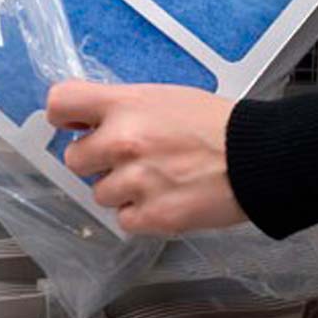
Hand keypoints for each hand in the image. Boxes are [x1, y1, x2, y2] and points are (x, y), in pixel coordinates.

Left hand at [46, 80, 245, 234]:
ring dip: (122, 190)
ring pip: (99, 193)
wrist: (256, 156)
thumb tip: (91, 120)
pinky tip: (166, 196)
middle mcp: (123, 141)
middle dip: (96, 161)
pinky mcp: (151, 215)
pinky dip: (141, 213)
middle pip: (74, 158)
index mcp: (125, 105)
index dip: (63, 117)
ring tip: (157, 176)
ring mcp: (135, 181)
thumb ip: (123, 108)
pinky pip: (124, 220)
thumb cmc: (216, 124)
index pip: (61, 103)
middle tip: (129, 157)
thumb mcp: (163, 97)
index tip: (73, 125)